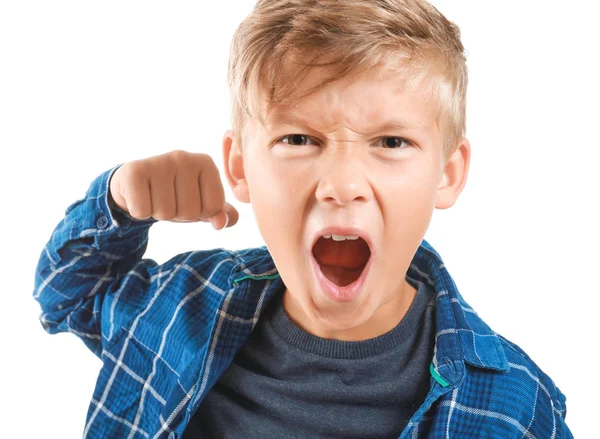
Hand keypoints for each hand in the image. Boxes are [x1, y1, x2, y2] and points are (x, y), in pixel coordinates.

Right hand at [109, 150, 237, 229]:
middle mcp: (184, 157)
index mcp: (206, 163)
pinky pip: (142, 211)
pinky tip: (139, 196)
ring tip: (154, 197)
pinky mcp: (135, 171)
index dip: (200, 213)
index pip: (214, 207)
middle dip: (178, 214)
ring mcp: (159, 162)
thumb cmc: (174, 194)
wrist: (135, 184)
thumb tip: (220, 223)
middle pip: (190, 211)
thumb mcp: (201, 204)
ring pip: (166, 213)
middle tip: (168, 199)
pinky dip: (139, 212)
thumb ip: (220, 214)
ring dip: (159, 213)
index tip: (188, 200)